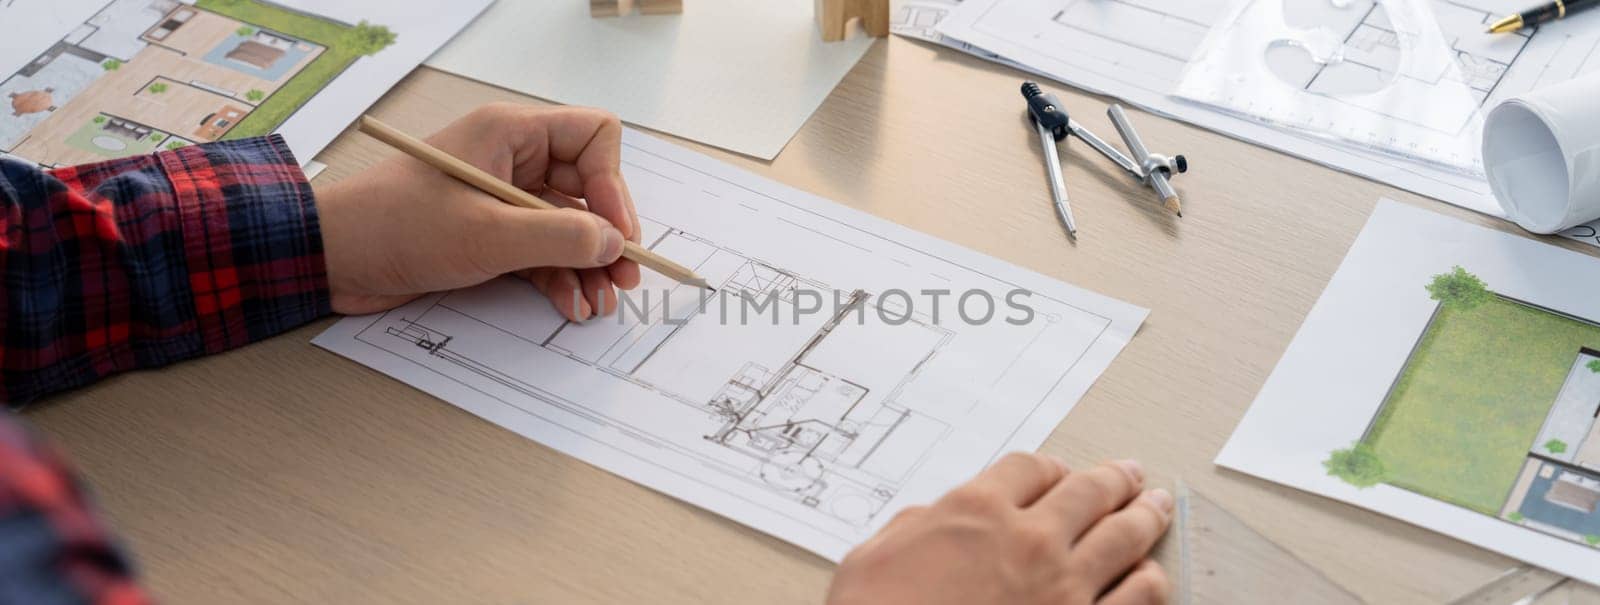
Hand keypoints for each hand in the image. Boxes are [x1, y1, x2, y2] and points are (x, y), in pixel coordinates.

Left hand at [315, 103, 640, 318]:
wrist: (332, 257)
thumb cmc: (395, 227)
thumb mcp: (486, 234)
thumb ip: (558, 237)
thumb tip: (614, 244)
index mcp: (510, 134)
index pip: (593, 138)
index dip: (614, 186)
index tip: (618, 234)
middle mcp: (512, 160)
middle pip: (588, 189)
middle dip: (608, 237)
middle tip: (625, 278)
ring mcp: (502, 199)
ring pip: (568, 227)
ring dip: (588, 266)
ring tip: (598, 304)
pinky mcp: (490, 235)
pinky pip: (542, 251)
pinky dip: (560, 278)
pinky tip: (569, 304)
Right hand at [826, 454, 1173, 604]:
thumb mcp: (871, 559)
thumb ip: (912, 529)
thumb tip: (929, 522)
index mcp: (975, 511)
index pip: (1029, 469)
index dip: (1049, 467)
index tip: (1058, 472)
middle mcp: (1029, 540)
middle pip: (1089, 492)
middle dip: (1115, 480)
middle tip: (1131, 476)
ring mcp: (1065, 588)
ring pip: (1124, 537)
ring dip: (1146, 517)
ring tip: (1157, 507)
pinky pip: (1136, 598)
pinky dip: (1149, 581)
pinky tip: (1153, 574)